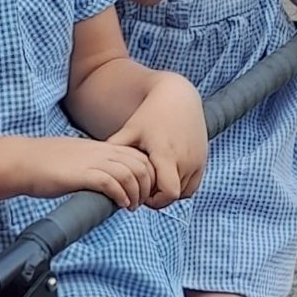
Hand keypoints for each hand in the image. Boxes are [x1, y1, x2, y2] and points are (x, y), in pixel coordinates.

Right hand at [18, 136, 158, 207]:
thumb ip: (96, 167)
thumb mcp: (79, 159)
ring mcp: (92, 162)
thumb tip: (107, 183)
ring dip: (136, 194)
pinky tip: (120, 205)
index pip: (139, 156)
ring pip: (130, 173)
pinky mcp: (82, 174)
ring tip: (132, 206)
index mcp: (102, 147)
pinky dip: (121, 195)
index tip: (142, 192)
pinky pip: (111, 183)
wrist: (24, 161)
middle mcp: (101, 152)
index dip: (147, 175)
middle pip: (141, 164)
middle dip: (146, 186)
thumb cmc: (47, 163)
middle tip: (140, 202)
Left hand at [111, 73, 208, 206]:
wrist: (178, 96)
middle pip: (174, 196)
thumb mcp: (130, 129)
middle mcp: (186, 160)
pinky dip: (181, 185)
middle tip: (144, 189)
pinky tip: (166, 174)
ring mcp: (197, 160)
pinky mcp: (203, 159)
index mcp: (167, 155)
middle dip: (159, 197)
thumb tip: (93, 165)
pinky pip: (193, 184)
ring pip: (185, 192)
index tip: (141, 193)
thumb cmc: (149, 113)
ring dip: (170, 192)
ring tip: (155, 180)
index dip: (154, 200)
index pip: (168, 194)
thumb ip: (114, 148)